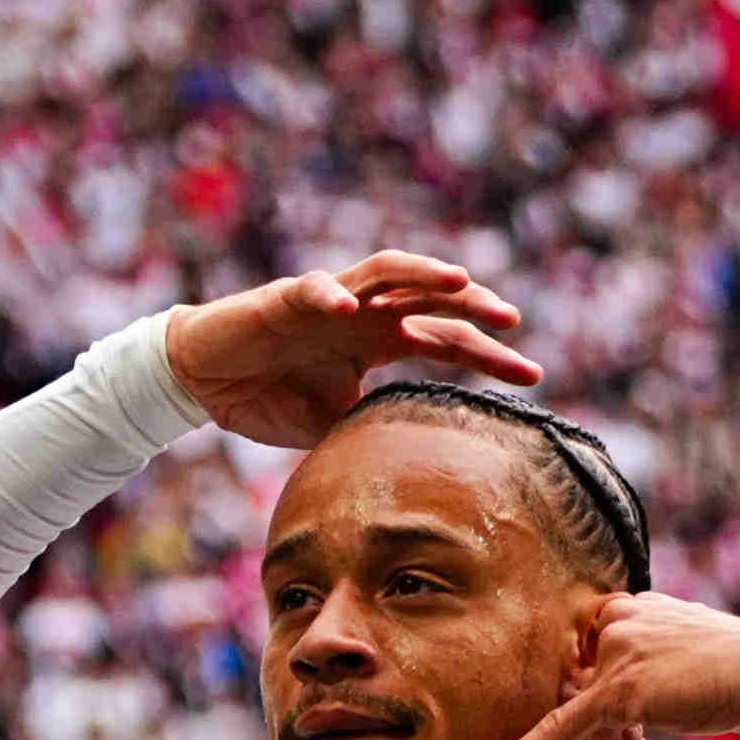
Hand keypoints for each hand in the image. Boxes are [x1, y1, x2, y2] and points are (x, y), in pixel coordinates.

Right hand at [160, 250, 544, 447]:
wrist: (205, 382)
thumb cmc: (269, 399)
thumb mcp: (337, 425)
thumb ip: (377, 429)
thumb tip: (422, 467)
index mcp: (380, 340)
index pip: (446, 340)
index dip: (489, 355)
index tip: (533, 375)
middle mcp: (364, 312)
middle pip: (432, 300)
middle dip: (475, 308)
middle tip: (514, 322)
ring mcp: (330, 299)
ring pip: (386, 272)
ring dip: (423, 274)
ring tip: (460, 281)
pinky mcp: (286, 298)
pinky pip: (312, 290)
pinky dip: (327, 296)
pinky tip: (345, 308)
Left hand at [476, 588, 739, 739]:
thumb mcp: (696, 649)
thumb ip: (662, 658)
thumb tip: (657, 684)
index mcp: (632, 608)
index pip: (600, 664)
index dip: (616, 715)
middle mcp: (616, 622)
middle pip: (592, 696)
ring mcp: (613, 655)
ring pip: (592, 724)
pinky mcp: (615, 690)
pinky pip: (561, 729)